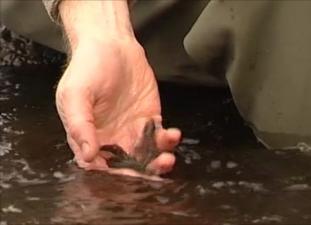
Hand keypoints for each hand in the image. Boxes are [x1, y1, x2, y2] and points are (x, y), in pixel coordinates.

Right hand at [56, 37, 180, 175]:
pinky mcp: (149, 119)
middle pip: (127, 165)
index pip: (99, 166)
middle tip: (154, 171)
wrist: (111, 44)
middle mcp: (111, 138)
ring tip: (167, 158)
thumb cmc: (87, 68)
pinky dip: (168, 140)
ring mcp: (132, 130)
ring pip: (146, 155)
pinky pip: (160, 137)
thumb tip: (88, 155)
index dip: (112, 175)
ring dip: (158, 161)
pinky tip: (173, 135)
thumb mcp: (75, 95)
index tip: (126, 176)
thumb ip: (80, 125)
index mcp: (89, 137)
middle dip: (141, 173)